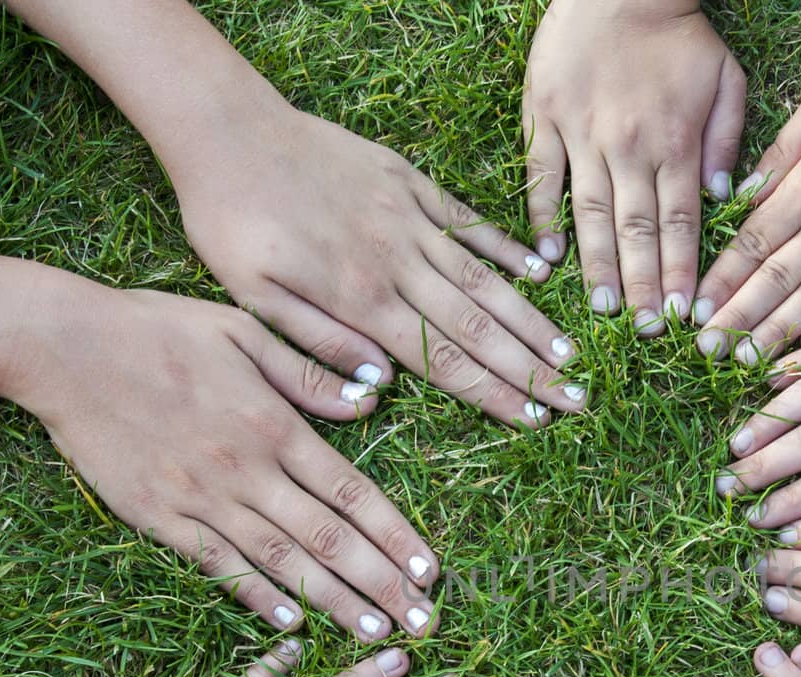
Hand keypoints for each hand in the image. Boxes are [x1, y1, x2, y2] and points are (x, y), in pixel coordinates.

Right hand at [13, 287, 437, 639]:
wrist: (64, 347)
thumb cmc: (158, 329)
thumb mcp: (245, 330)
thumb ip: (311, 370)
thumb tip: (374, 396)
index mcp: (277, 425)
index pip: (354, 493)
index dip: (396, 537)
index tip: (430, 572)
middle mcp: (248, 468)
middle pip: (329, 538)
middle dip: (381, 585)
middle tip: (421, 624)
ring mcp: (202, 496)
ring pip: (281, 560)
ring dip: (333, 601)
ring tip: (375, 635)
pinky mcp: (158, 515)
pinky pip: (216, 563)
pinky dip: (255, 594)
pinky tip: (289, 622)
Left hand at [171, 105, 583, 426]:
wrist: (227, 131)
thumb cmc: (229, 223)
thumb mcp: (252, 299)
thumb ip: (317, 345)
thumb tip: (378, 387)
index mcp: (359, 298)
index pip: (442, 360)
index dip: (493, 394)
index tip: (533, 420)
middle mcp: (397, 262)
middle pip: (477, 328)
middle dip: (530, 370)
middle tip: (572, 402)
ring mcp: (409, 219)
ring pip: (482, 280)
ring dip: (529, 321)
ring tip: (568, 354)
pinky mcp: (409, 183)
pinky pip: (467, 222)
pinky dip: (504, 248)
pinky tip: (538, 272)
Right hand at [524, 0, 745, 334]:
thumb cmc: (679, 34)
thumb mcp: (726, 79)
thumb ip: (727, 142)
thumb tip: (723, 200)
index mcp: (676, 142)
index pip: (680, 223)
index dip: (680, 273)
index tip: (681, 316)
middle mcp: (628, 147)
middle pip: (636, 231)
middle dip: (642, 286)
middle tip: (643, 332)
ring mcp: (581, 135)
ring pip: (589, 214)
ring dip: (596, 267)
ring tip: (602, 311)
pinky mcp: (544, 119)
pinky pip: (542, 178)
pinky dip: (542, 219)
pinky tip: (547, 260)